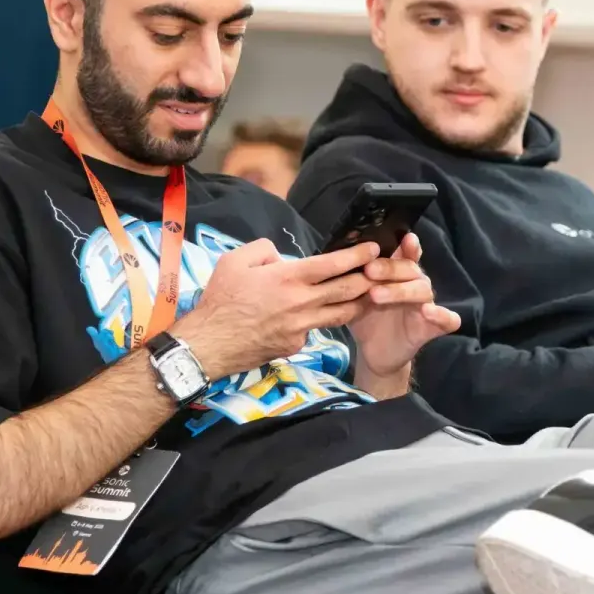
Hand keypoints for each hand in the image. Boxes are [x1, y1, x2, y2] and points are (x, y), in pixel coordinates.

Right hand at [174, 237, 382, 377]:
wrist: (210, 344)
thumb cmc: (221, 300)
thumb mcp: (234, 260)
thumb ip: (263, 249)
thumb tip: (280, 257)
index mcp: (288, 278)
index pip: (333, 264)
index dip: (357, 255)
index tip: (372, 248)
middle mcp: (302, 303)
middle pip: (348, 289)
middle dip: (370, 278)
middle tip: (383, 269)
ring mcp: (302, 327)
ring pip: (342, 313)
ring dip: (360, 302)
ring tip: (372, 292)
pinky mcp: (297, 344)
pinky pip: (317, 329)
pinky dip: (323, 320)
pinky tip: (323, 314)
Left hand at [350, 233, 459, 379]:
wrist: (373, 352)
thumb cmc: (367, 317)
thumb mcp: (356, 296)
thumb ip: (355, 278)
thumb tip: (341, 256)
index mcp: (399, 274)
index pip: (407, 254)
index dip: (408, 245)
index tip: (404, 238)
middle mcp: (416, 284)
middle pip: (411, 270)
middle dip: (390, 268)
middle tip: (369, 271)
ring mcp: (426, 305)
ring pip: (423, 290)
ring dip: (401, 290)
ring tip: (376, 295)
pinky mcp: (432, 327)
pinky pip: (448, 319)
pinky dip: (442, 314)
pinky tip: (428, 311)